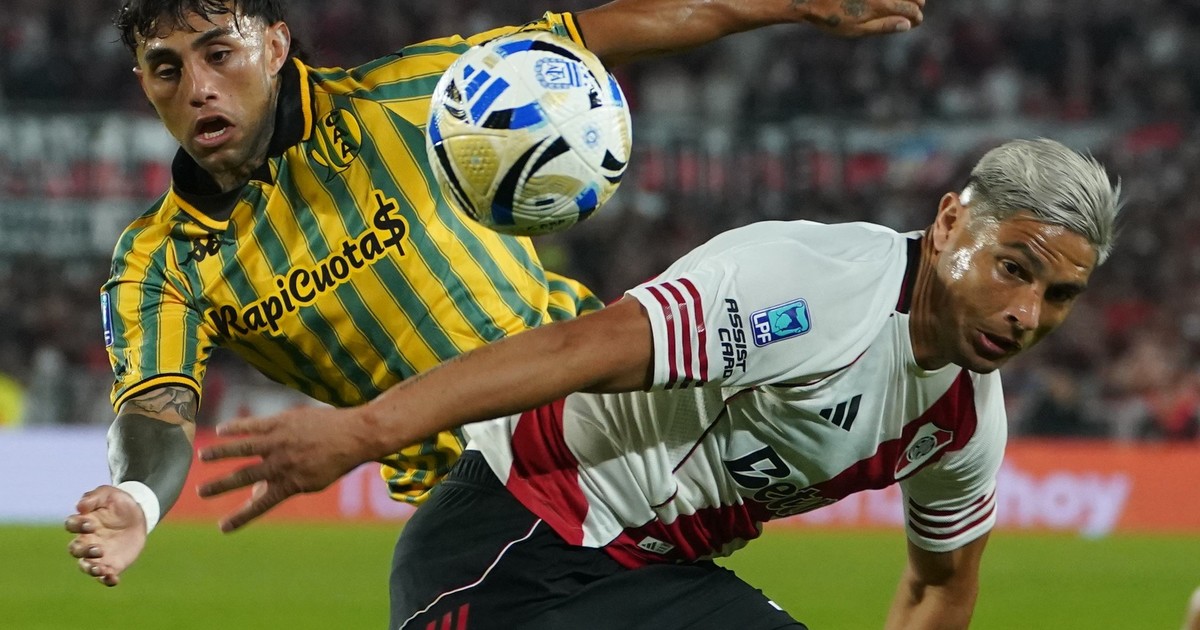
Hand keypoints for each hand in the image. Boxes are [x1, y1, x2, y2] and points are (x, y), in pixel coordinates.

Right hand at [65, 486, 148, 586]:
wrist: (138, 514)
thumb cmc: (119, 502)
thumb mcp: (108, 493)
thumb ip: (94, 497)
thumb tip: (80, 506)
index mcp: (84, 522)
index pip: (71, 525)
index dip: (77, 526)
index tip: (91, 524)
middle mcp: (87, 540)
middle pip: (75, 550)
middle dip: (84, 551)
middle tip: (98, 549)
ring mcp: (98, 554)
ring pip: (86, 566)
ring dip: (91, 569)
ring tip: (100, 569)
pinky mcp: (112, 564)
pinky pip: (105, 576)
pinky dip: (107, 580)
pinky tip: (114, 579)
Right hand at [197, 405, 375, 531]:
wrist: (355, 435)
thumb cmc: (334, 461)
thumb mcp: (311, 482)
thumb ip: (283, 487)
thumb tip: (257, 493)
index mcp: (289, 483)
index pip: (260, 505)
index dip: (240, 517)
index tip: (222, 528)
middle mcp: (281, 464)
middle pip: (244, 477)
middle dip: (220, 485)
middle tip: (199, 491)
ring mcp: (279, 441)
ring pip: (242, 448)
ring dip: (220, 453)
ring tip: (202, 457)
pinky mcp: (281, 422)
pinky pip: (252, 425)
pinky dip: (235, 427)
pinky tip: (220, 430)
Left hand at [799, 0, 925, 36]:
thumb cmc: (832, 18)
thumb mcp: (857, 29)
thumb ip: (883, 27)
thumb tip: (907, 25)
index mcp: (880, 6)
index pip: (910, 9)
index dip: (917, 16)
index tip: (917, 21)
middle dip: (917, 2)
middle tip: (916, 9)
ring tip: (910, 1)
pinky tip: (893, 0)